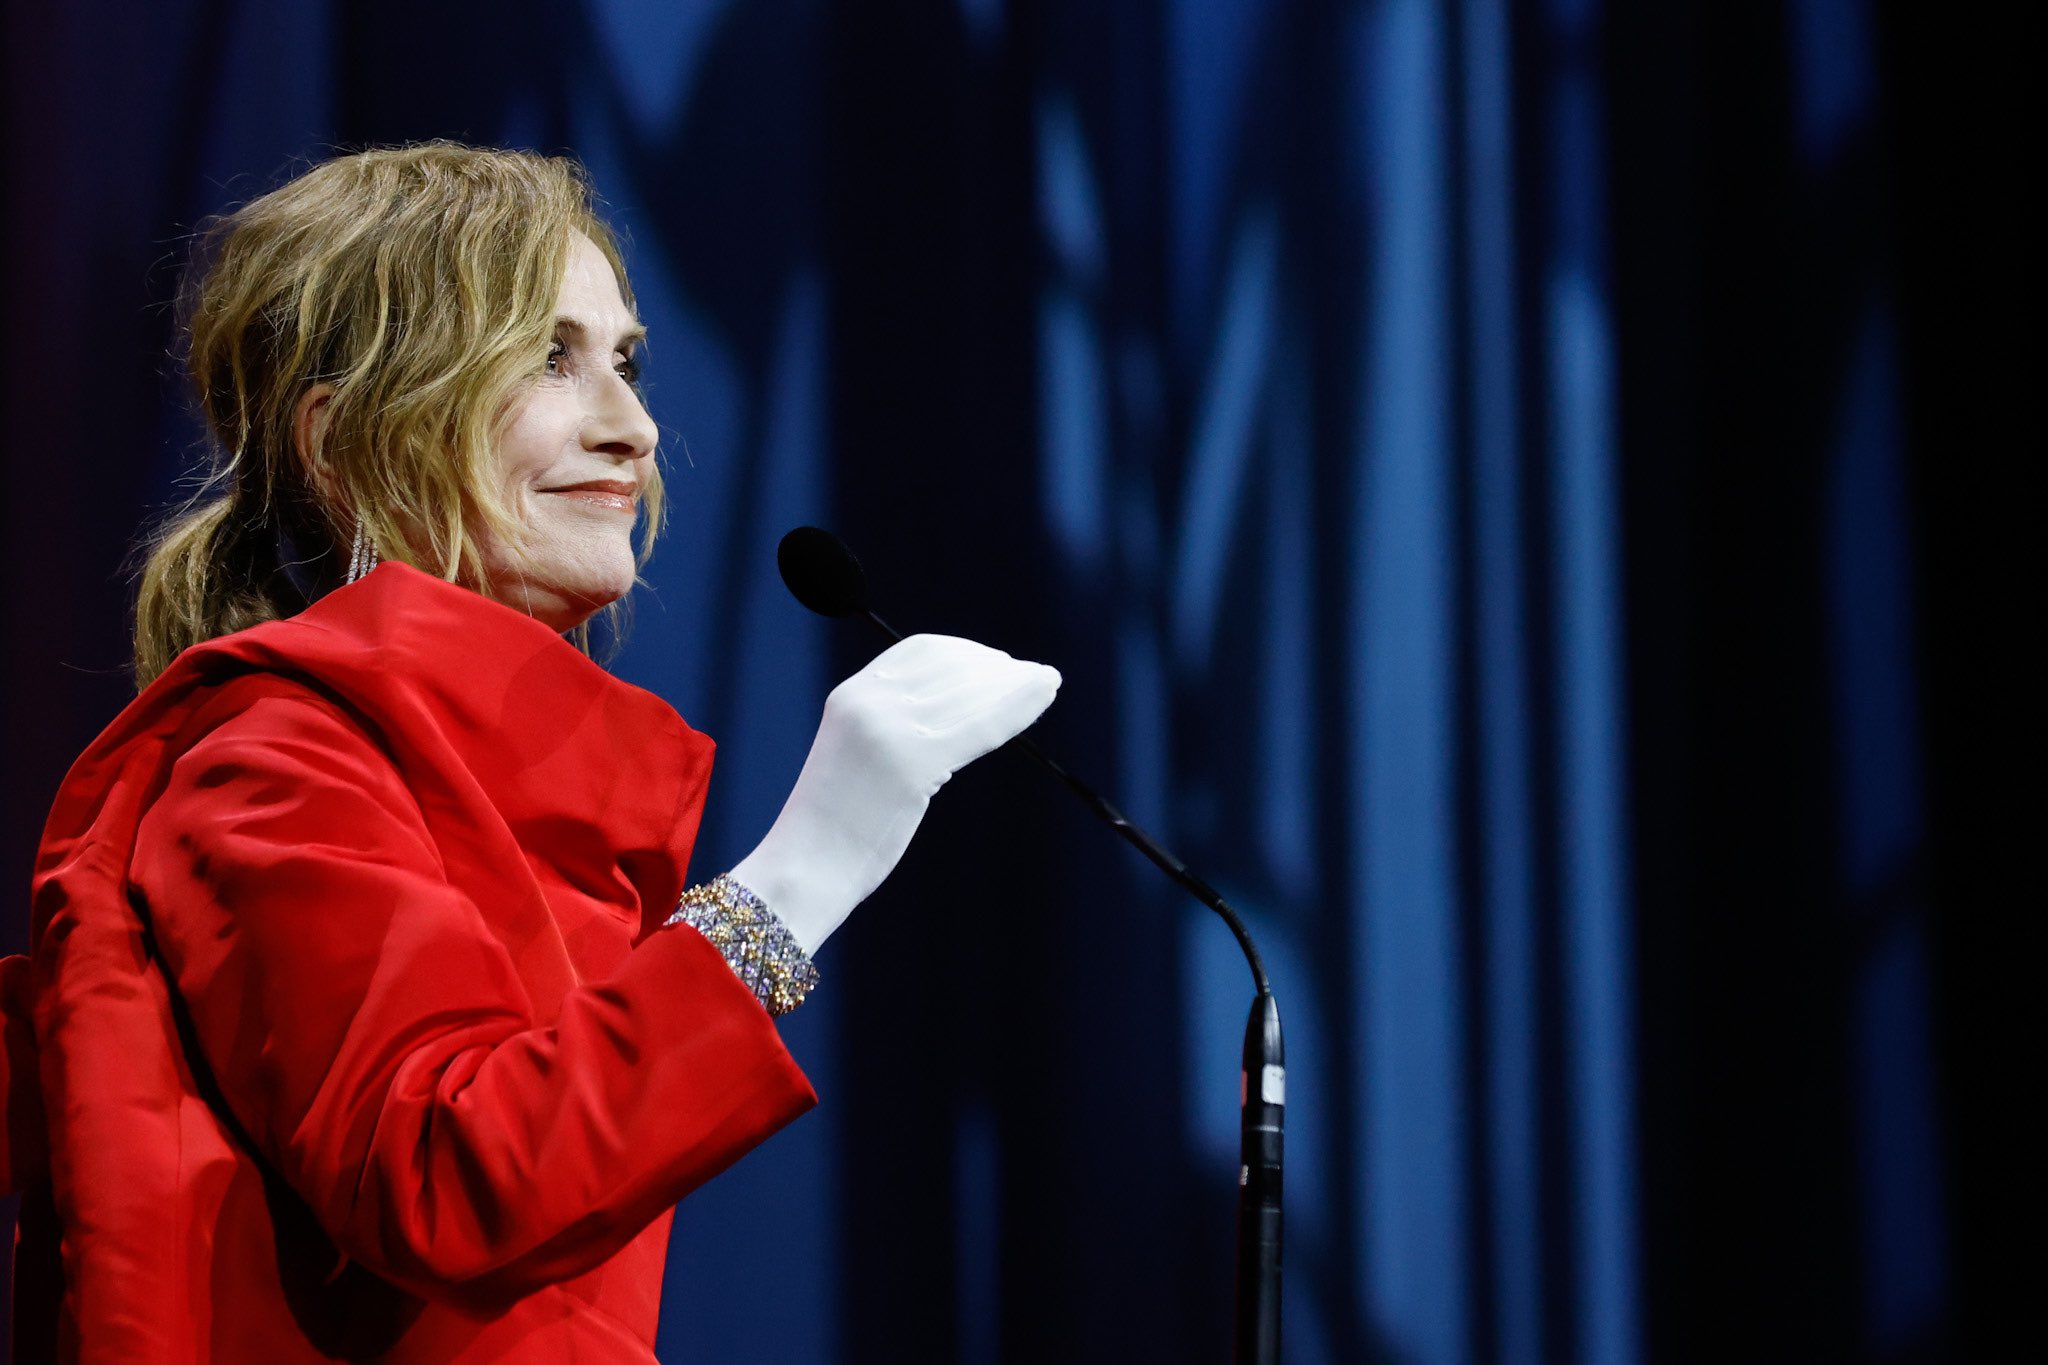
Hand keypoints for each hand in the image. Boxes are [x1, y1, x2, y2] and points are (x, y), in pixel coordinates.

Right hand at [728, 634, 1060, 954]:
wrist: (803, 869)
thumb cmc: (833, 828)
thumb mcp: (859, 759)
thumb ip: (897, 731)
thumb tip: (956, 724)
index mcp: (851, 696)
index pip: (919, 652)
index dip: (965, 653)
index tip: (996, 664)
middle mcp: (869, 702)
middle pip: (950, 666)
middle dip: (997, 667)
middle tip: (1032, 674)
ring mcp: (890, 730)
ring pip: (971, 693)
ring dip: (1017, 684)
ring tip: (1046, 682)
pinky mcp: (914, 763)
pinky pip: (981, 725)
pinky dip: (1018, 707)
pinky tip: (1042, 696)